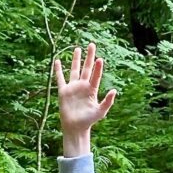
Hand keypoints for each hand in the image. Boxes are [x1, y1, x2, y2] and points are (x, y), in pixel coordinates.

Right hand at [52, 43, 116, 157]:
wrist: (75, 127)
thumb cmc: (89, 121)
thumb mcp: (101, 112)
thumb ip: (107, 101)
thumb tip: (114, 90)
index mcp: (92, 90)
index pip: (96, 75)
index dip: (98, 68)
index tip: (100, 59)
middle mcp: (83, 86)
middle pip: (86, 68)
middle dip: (89, 57)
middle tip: (92, 45)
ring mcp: (73, 87)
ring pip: (74, 70)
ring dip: (76, 59)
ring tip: (78, 48)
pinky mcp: (63, 91)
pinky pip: (60, 78)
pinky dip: (58, 70)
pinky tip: (57, 61)